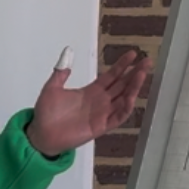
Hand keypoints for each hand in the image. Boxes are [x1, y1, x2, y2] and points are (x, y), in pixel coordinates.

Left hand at [25, 48, 150, 156]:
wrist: (41, 134)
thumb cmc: (46, 113)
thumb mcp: (51, 88)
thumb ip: (60, 73)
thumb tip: (67, 54)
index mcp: (91, 91)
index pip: (111, 76)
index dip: (122, 65)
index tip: (132, 54)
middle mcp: (100, 102)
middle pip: (122, 85)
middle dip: (135, 73)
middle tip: (147, 61)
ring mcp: (102, 114)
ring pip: (124, 99)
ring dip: (134, 87)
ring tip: (142, 74)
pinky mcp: (100, 127)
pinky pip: (118, 117)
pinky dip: (126, 108)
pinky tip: (132, 97)